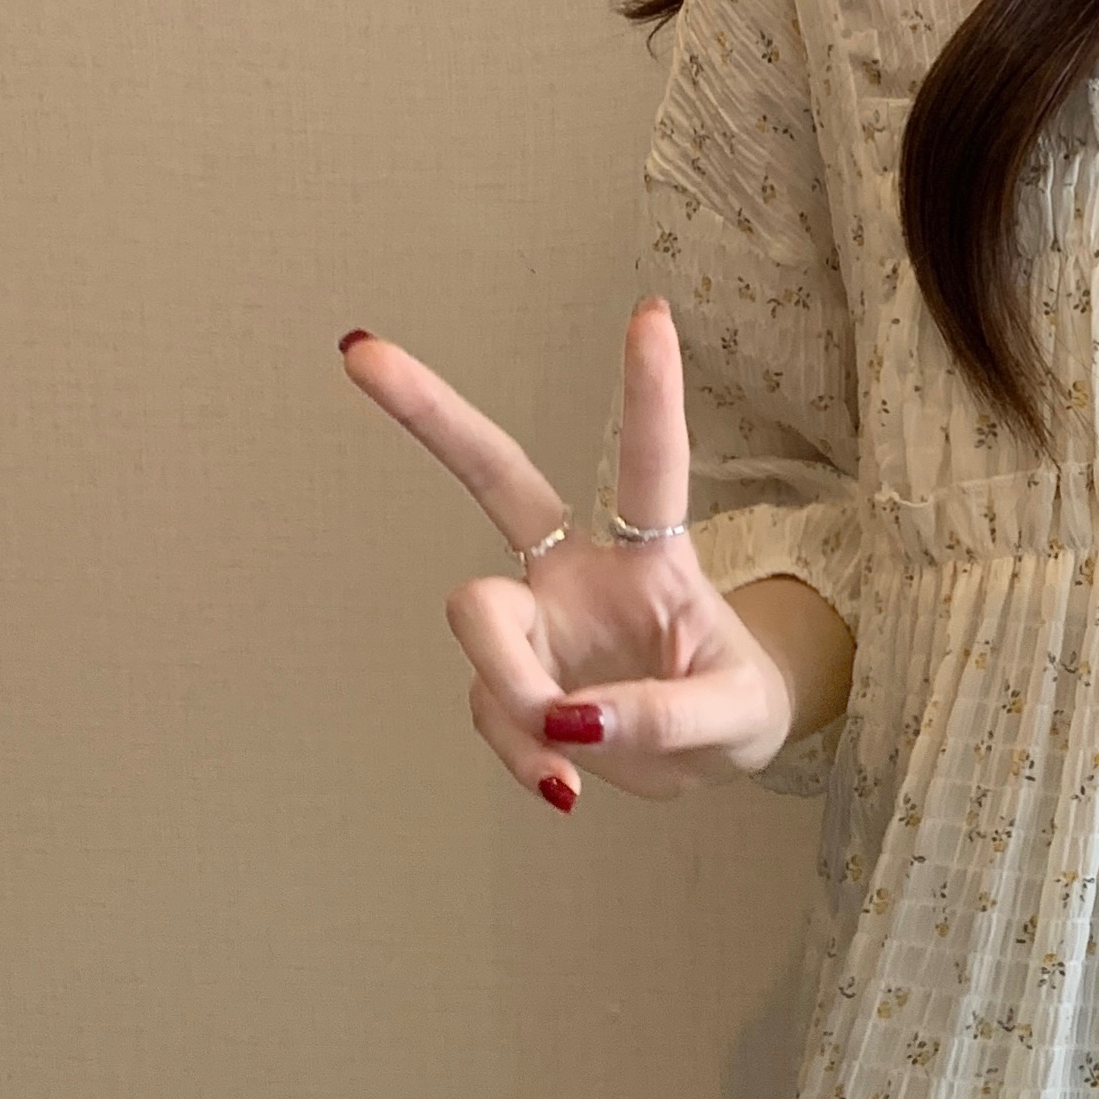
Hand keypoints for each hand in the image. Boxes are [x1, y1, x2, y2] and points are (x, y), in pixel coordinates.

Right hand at [338, 299, 796, 806]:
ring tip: (568, 764)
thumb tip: (572, 721)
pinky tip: (561, 786)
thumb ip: (668, 716)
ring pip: (482, 627)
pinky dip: (524, 755)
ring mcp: (537, 621)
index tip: (651, 313)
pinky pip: (495, 712)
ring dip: (516, 696)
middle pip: (495, 478)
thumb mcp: (739, 716)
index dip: (648, 392)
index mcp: (653, 555)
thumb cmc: (738, 705)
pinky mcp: (514, 680)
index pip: (648, 465)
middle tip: (360, 353)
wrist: (715, 753)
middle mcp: (579, 569)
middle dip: (430, 415)